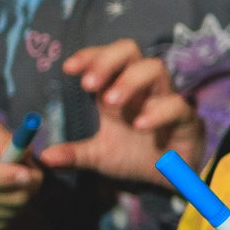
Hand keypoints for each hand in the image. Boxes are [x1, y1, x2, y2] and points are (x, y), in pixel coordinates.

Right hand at [0, 121, 41, 229]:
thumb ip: (3, 139)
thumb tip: (26, 154)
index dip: (8, 176)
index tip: (27, 173)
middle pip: (13, 197)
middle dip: (30, 182)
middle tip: (26, 169)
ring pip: (16, 211)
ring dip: (21, 195)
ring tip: (6, 182)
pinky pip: (7, 222)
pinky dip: (10, 209)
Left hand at [40, 40, 206, 181]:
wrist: (169, 179)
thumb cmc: (135, 156)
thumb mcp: (100, 156)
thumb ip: (74, 154)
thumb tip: (44, 157)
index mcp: (118, 90)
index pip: (106, 58)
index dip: (89, 56)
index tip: (69, 68)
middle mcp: (141, 88)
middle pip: (130, 51)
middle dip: (108, 60)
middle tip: (89, 84)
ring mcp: (165, 99)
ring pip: (155, 69)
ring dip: (130, 80)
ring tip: (110, 101)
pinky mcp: (186, 119)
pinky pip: (177, 105)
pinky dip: (158, 112)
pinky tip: (140, 125)